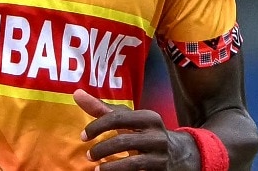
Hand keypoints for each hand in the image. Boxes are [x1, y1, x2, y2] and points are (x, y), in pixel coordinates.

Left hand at [75, 89, 197, 169]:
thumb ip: (102, 108)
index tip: (83, 136)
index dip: (97, 127)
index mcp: (149, 117)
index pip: (117, 118)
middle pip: (123, 141)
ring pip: (133, 163)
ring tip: (97, 169)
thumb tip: (77, 93)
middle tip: (89, 155)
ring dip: (111, 167)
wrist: (180, 154)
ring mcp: (161, 156)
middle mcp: (157, 136)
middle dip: (102, 149)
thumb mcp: (128, 119)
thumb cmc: (144, 132)